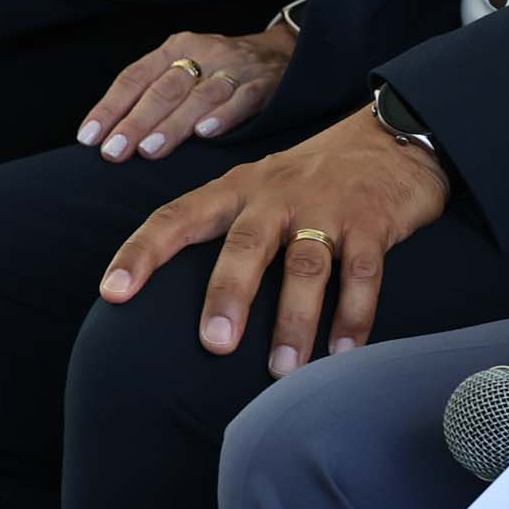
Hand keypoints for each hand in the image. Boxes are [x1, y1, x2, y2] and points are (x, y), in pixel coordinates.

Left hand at [80, 19, 295, 161]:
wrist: (283, 51)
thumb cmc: (217, 71)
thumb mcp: (184, 69)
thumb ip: (152, 96)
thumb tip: (106, 139)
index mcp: (176, 47)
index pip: (135, 77)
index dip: (110, 107)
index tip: (90, 138)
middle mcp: (205, 52)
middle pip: (165, 88)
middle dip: (136, 122)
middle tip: (115, 152)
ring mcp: (236, 67)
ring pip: (200, 96)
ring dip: (173, 124)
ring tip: (150, 150)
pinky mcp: (266, 83)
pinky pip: (243, 98)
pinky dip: (224, 115)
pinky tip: (206, 133)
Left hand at [97, 104, 449, 375]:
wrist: (396, 137)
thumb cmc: (315, 178)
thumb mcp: (261, 187)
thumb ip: (226, 229)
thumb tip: (170, 300)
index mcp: (239, 188)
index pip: (178, 217)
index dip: (143, 253)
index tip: (112, 293)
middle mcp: (279, 195)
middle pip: (246, 244)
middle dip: (229, 295)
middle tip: (215, 345)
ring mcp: (329, 208)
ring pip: (306, 266)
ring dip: (295, 321)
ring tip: (284, 371)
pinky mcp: (374, 222)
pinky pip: (364, 273)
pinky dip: (354, 315)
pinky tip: (343, 352)